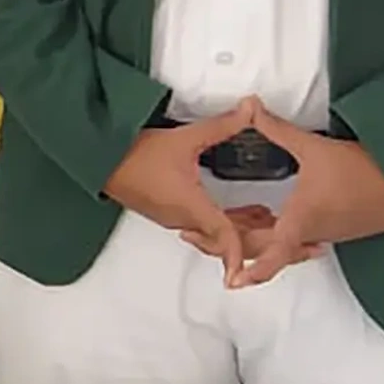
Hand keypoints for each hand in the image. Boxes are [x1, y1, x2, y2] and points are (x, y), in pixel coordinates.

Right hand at [103, 105, 257, 281]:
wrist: (99, 159)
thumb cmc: (135, 154)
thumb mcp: (185, 138)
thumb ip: (222, 126)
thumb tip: (250, 110)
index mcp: (192, 206)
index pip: (226, 237)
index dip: (242, 256)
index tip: (253, 273)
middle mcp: (183, 218)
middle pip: (225, 240)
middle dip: (255, 240)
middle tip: (284, 238)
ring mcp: (173, 218)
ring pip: (214, 235)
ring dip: (240, 231)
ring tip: (265, 218)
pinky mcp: (165, 212)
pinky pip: (201, 228)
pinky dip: (223, 226)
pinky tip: (235, 213)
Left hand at [228, 106, 383, 287]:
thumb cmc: (364, 171)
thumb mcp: (313, 147)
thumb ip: (276, 130)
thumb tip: (250, 108)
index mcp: (300, 222)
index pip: (271, 257)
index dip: (251, 272)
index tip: (232, 282)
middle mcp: (312, 235)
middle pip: (272, 252)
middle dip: (245, 249)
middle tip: (216, 243)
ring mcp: (328, 235)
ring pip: (289, 246)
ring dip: (266, 240)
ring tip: (239, 228)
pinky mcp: (339, 230)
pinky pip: (305, 239)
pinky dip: (286, 234)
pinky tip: (273, 219)